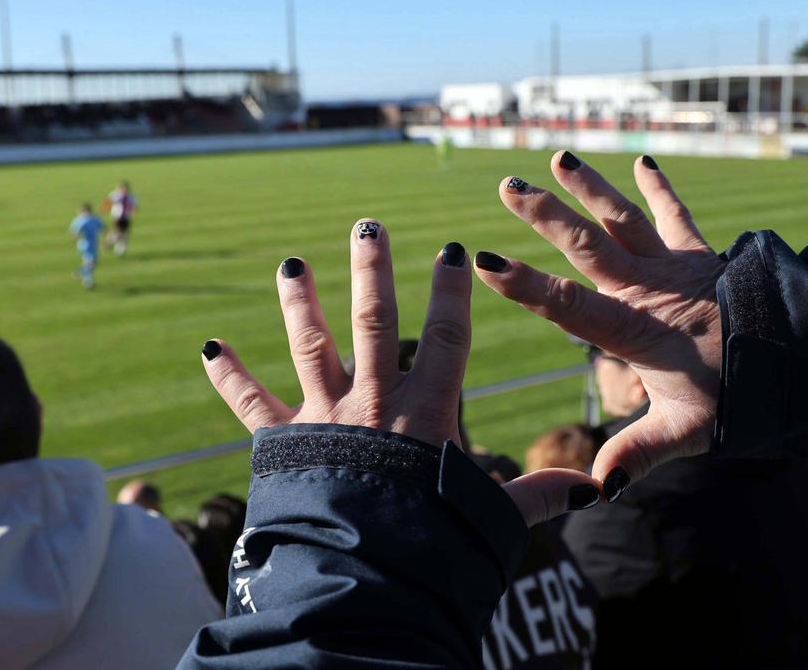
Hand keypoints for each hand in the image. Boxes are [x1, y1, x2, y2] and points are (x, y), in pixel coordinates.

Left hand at [202, 219, 598, 525]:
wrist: (362, 581)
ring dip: (300, 303)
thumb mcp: (491, 520)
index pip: (447, 338)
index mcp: (425, 414)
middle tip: (367, 227)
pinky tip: (209, 346)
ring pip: (312, 347)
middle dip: (371, 272)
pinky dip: (230, 376)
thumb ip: (537, 496)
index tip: (452, 250)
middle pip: (373, 323)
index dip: (451, 293)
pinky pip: (252, 405)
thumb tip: (598, 487)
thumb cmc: (432, 550)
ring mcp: (325, 420)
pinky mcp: (283, 446)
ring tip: (290, 264)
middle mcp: (373, 403)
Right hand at [475, 153, 723, 498]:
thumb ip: (637, 453)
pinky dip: (659, 189)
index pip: (571, 307)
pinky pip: (675, 216)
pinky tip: (643, 160)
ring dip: (592, 189)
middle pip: (590, 247)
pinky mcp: (700, 255)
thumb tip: (596, 487)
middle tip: (509, 187)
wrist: (802, 359)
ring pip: (625, 221)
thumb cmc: (737, 397)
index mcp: (636, 330)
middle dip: (546, 217)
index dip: (526, 286)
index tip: (486, 262)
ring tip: (561, 157)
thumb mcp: (685, 431)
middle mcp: (650, 291)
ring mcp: (675, 267)